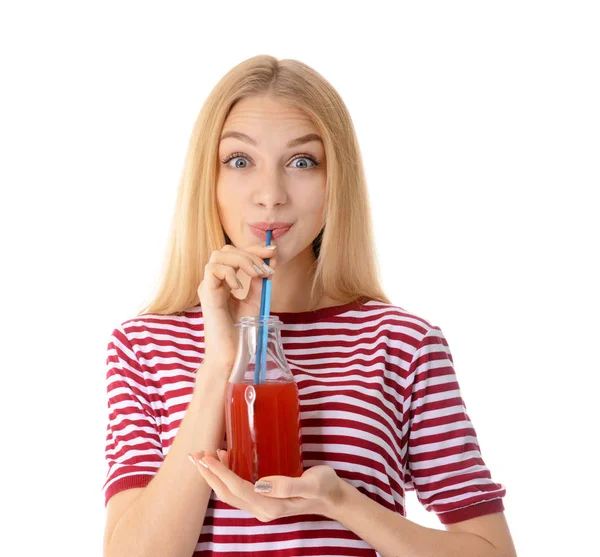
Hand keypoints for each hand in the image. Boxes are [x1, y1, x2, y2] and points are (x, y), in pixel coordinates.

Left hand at [188, 450, 343, 521]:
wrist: (333, 496)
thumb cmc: (324, 486)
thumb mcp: (311, 484)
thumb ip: (288, 485)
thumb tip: (261, 483)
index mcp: (270, 506)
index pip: (238, 489)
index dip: (220, 473)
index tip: (207, 457)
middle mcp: (261, 508)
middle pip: (227, 493)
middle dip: (209, 474)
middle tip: (196, 453)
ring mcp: (260, 504)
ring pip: (229, 492)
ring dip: (214, 475)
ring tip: (203, 455)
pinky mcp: (262, 497)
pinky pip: (237, 488)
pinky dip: (225, 475)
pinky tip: (224, 459)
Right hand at [197, 243, 277, 370]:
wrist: (233, 354)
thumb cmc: (242, 332)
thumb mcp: (255, 302)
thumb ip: (259, 282)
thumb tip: (270, 261)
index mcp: (225, 282)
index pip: (237, 255)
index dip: (255, 250)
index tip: (273, 251)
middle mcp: (215, 282)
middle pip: (227, 250)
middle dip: (251, 252)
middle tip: (268, 264)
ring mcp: (209, 287)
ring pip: (219, 255)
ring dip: (243, 260)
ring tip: (257, 275)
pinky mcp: (206, 294)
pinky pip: (213, 269)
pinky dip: (230, 273)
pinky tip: (239, 288)